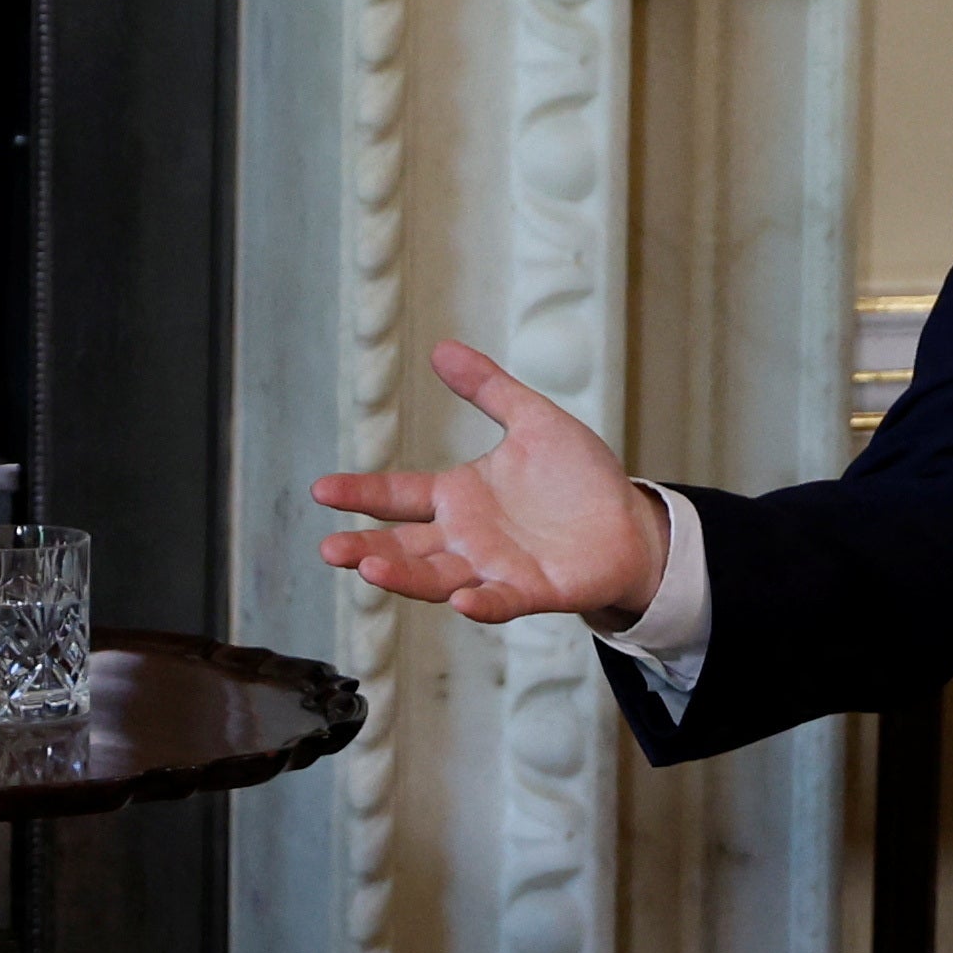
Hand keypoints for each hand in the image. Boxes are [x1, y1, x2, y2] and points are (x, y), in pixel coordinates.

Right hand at [311, 340, 668, 628]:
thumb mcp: (533, 421)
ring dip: (406, 577)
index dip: (362, 494)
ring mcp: (496, 568)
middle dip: (368, 549)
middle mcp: (467, 538)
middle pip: (406, 547)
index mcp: (460, 498)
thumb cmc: (579, 479)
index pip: (399, 496)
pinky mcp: (534, 590)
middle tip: (331, 550)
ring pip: (439, 577)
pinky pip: (502, 600)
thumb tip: (442, 349)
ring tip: (371, 571)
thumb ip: (488, 388)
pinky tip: (461, 601)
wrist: (629, 523)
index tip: (322, 489)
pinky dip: (482, 603)